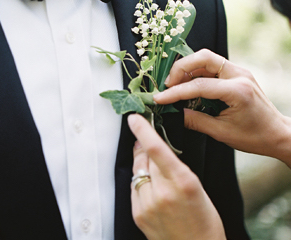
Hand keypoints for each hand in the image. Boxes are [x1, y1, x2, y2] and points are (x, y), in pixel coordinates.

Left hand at [128, 114, 225, 239]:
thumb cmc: (204, 220)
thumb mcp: (197, 185)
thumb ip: (173, 165)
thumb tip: (153, 146)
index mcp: (183, 181)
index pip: (157, 149)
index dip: (143, 130)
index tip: (134, 118)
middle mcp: (163, 192)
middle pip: (145, 157)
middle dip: (145, 147)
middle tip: (147, 141)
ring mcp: (148, 204)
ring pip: (137, 171)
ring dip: (143, 166)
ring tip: (156, 173)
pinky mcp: (138, 214)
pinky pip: (134, 187)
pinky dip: (141, 182)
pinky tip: (152, 189)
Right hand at [155, 49, 290, 166]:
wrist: (278, 134)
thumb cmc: (254, 137)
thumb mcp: (222, 133)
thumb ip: (195, 120)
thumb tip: (173, 113)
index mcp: (237, 91)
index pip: (199, 85)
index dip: (176, 92)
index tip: (159, 98)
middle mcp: (238, 75)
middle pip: (203, 57)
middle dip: (181, 68)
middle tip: (168, 85)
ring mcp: (239, 71)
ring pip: (206, 58)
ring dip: (187, 68)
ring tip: (175, 85)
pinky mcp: (236, 73)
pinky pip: (212, 65)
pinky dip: (196, 72)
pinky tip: (188, 84)